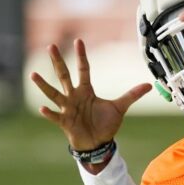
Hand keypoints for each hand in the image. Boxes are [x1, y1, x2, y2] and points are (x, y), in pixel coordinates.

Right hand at [30, 39, 151, 150]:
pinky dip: (49, 112)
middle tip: (50, 46)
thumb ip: (132, 95)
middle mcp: (74, 96)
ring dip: (44, 85)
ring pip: (54, 94)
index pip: (83, 69)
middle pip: (64, 75)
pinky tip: (42, 107)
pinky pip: (55, 116)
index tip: (78, 41)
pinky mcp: (65, 122)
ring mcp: (68, 109)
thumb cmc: (105, 124)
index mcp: (86, 91)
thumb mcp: (119, 107)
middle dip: (57, 61)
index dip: (81, 56)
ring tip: (33, 74)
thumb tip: (149, 86)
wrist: (98, 143)